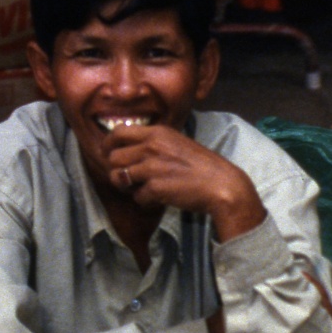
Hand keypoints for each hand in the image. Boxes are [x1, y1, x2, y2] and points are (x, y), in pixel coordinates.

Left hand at [104, 124, 265, 240]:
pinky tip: (159, 198)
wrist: (222, 185)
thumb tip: (133, 151)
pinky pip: (137, 196)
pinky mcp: (155, 188)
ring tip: (142, 189)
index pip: (118, 132)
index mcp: (157, 132)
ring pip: (120, 177)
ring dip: (128, 186)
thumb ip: (155, 144)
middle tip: (128, 178)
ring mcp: (152, 167)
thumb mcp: (178, 143)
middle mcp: (151, 146)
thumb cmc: (203, 166)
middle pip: (113, 157)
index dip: (109, 144)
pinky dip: (145, 200)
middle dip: (117, 169)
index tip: (109, 154)